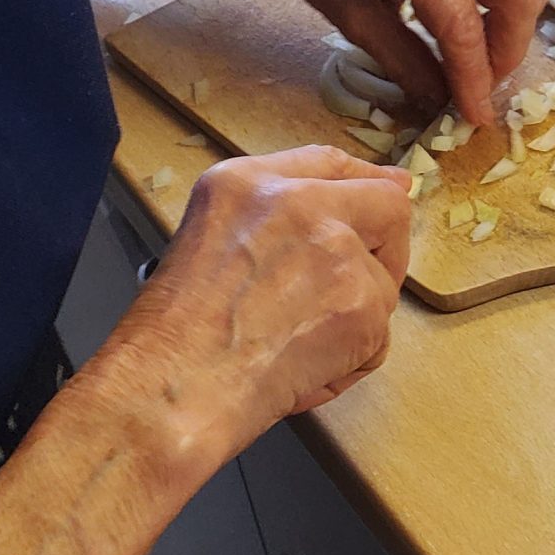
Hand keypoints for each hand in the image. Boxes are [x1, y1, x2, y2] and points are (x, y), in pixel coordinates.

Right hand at [103, 148, 412, 476]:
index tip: (384, 192)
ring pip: (383, 283)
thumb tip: (349, 210)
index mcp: (247, 182)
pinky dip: (350, 362)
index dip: (362, 181)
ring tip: (293, 347)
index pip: (328, 163)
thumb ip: (272, 220)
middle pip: (386, 205)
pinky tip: (302, 373)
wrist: (168, 391)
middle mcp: (299, 203)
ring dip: (353, 320)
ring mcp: (336, 250)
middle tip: (353, 291)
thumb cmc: (171, 336)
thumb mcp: (203, 240)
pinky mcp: (362, 303)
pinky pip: (378, 337)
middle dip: (386, 249)